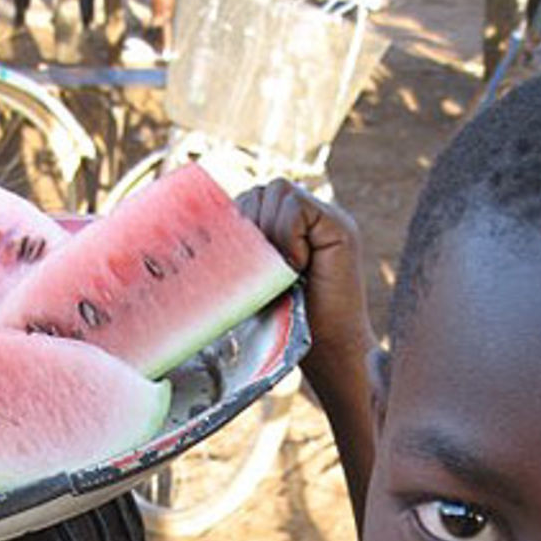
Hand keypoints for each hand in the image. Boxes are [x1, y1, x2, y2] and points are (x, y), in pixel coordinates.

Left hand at [238, 179, 374, 374]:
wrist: (329, 351)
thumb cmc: (289, 325)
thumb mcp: (256, 281)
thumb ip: (244, 251)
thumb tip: (200, 232)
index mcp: (291, 227)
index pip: (255, 198)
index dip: (241, 221)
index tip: (243, 260)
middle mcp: (311, 218)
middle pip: (264, 189)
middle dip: (252, 223)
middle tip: (261, 266)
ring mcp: (328, 219)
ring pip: (278, 190)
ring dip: (269, 229)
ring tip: (281, 267)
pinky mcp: (340, 228)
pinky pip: (298, 206)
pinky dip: (288, 233)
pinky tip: (296, 265)